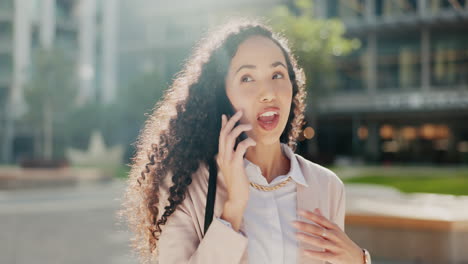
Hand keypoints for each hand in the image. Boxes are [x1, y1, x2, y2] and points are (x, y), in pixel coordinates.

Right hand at [217, 110, 255, 229]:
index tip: (226, 115)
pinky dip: (246, 141)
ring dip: (239, 128)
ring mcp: (227, 160)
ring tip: (248, 125)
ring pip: (230, 137)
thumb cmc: (238, 183)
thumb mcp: (234, 167)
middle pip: (224, 133)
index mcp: (221, 155)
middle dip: (232, 121)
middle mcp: (222, 156)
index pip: (221, 136)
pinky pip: (240, 147)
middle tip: (239, 112)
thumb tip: (239, 147)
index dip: (224, 124)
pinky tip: (252, 141)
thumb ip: (235, 157)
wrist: (237, 197)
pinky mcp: (235, 164)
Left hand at [292, 208, 363, 263]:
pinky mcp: (335, 257)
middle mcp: (334, 236)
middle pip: (318, 229)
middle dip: (305, 226)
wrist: (357, 257)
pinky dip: (314, 253)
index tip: (299, 211)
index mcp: (333, 228)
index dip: (310, 215)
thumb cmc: (343, 242)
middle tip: (293, 223)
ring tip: (296, 235)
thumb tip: (316, 209)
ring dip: (307, 238)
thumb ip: (325, 220)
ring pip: (320, 241)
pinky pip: (323, 255)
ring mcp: (335, 246)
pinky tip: (304, 251)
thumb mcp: (336, 229)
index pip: (320, 219)